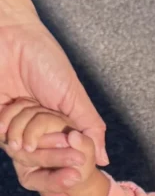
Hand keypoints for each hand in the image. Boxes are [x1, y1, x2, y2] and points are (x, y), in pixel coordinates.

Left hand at [0, 0, 106, 195]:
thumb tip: (103, 159)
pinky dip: (3, 130)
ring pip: (19, 147)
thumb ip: (90, 127)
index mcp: (61, 120)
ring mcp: (17, 120)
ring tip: (21, 106)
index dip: (66, 155)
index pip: (65, 151)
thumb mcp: (74, 95)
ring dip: (19, 131)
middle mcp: (40, 123)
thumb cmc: (45, 58)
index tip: (69, 147)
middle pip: (42, 152)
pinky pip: (0, 136)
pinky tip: (6, 110)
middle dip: (41, 144)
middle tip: (40, 130)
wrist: (10, 35)